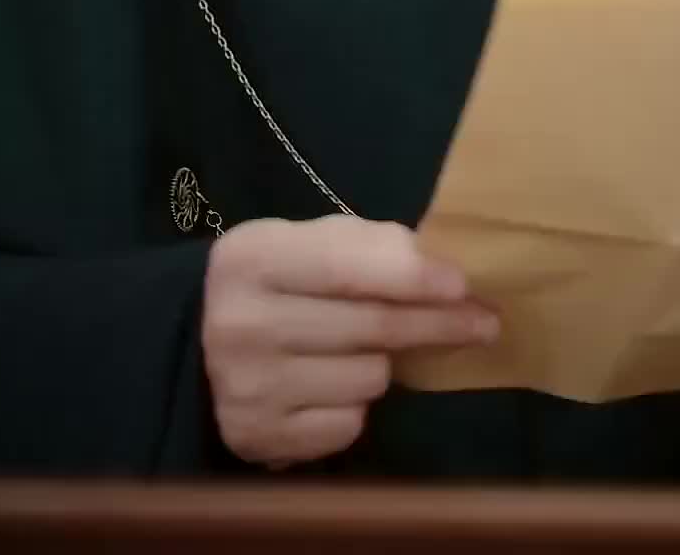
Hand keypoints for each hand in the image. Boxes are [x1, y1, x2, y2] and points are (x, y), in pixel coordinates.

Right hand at [202, 215, 497, 466]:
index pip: (348, 267)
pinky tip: (332, 384)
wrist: (195, 342)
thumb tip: (441, 264)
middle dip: (435, 322)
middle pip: (370, 327)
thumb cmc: (275, 280)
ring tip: (361, 348)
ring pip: (368, 379)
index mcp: (253, 258)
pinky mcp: (258, 438)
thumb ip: (368, 246)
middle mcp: (244, 324)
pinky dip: (354, 405)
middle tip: (484, 321)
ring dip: (384, 364)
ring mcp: (249, 388)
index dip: (411, 275)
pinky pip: (348, 424)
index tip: (463, 283)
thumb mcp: (306, 242)